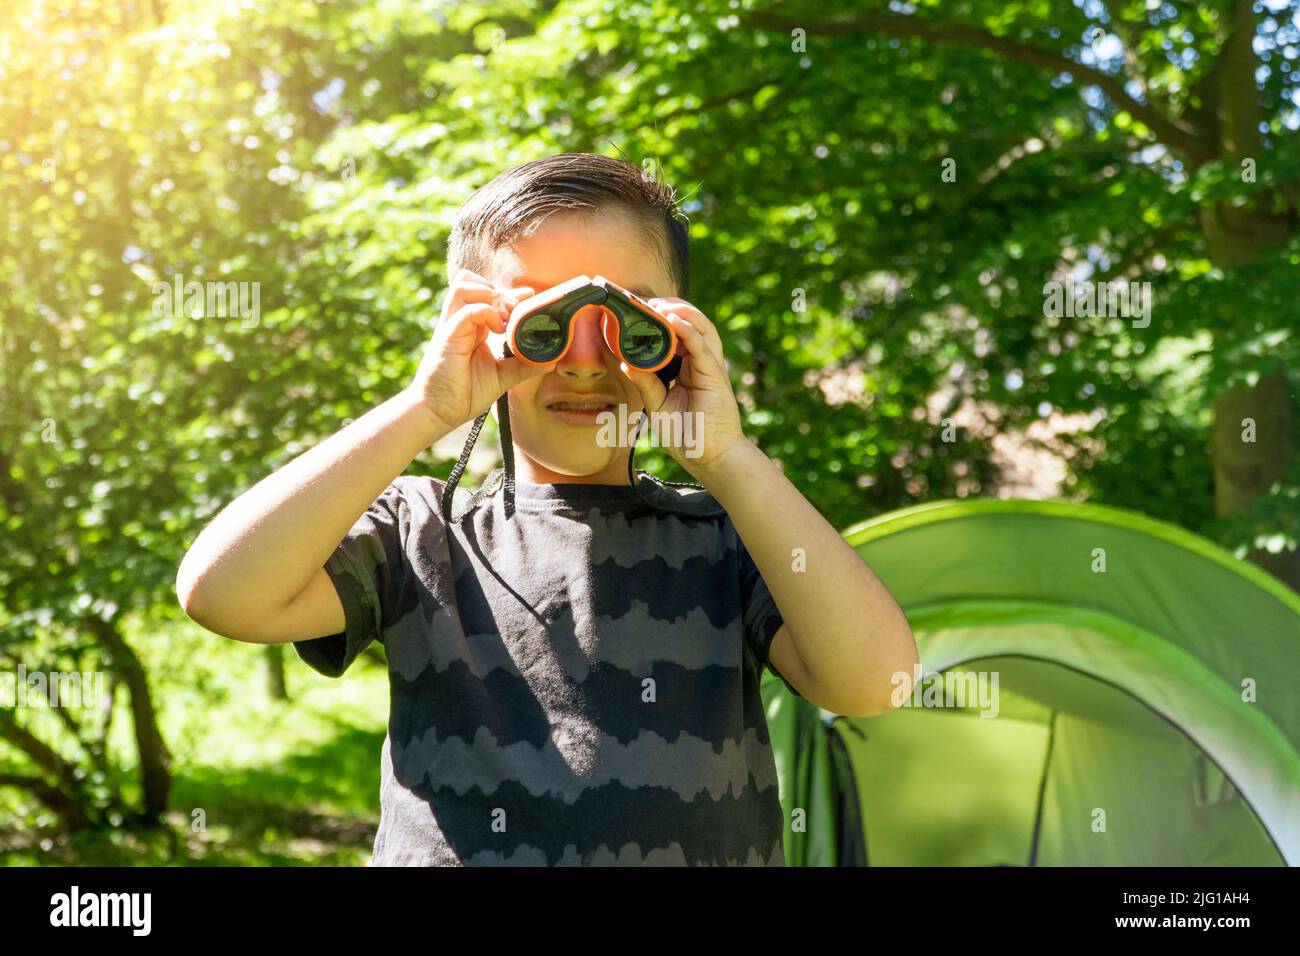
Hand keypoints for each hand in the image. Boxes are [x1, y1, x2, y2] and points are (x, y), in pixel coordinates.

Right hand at [407, 268, 554, 434]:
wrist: (439, 412)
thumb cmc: (465, 393)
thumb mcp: (502, 376)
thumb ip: (524, 365)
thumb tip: (551, 360)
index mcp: (472, 327)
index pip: (485, 292)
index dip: (509, 292)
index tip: (530, 297)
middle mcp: (460, 321)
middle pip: (470, 281)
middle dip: (498, 289)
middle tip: (515, 310)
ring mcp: (453, 326)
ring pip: (465, 285)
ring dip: (489, 294)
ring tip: (504, 318)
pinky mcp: (448, 336)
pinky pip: (468, 310)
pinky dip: (487, 312)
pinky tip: (498, 329)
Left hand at [618, 297, 747, 475]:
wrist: (709, 458)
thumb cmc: (686, 434)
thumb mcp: (658, 405)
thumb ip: (646, 383)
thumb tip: (625, 363)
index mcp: (686, 367)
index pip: (675, 333)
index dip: (658, 319)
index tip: (636, 310)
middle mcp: (699, 362)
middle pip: (689, 323)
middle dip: (668, 308)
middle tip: (643, 302)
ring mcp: (709, 366)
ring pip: (700, 327)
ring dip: (680, 311)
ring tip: (658, 304)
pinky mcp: (715, 375)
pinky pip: (702, 346)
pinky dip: (689, 330)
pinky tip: (673, 319)